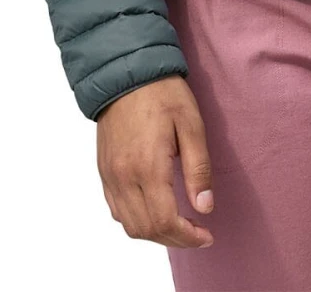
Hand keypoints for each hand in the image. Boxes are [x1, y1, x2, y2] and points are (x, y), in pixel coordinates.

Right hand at [96, 75, 215, 248]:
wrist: (127, 71)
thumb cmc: (163, 93)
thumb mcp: (192, 124)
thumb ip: (198, 169)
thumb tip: (205, 207)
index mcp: (147, 167)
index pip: (164, 221)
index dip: (187, 237)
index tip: (206, 235)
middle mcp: (124, 177)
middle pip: (146, 229)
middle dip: (174, 239)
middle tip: (197, 233)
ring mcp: (110, 175)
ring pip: (129, 225)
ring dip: (154, 233)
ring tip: (179, 225)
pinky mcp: (104, 170)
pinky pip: (116, 209)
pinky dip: (135, 220)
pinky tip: (154, 211)